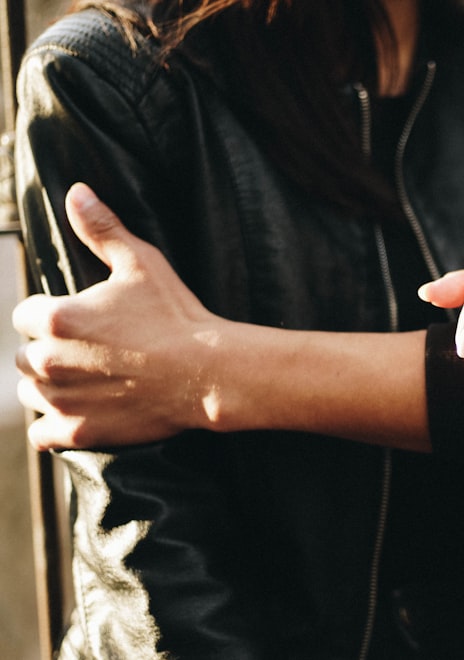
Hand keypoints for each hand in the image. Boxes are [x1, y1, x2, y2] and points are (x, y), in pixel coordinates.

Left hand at [13, 183, 221, 449]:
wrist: (209, 372)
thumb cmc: (177, 315)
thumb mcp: (142, 263)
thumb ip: (103, 229)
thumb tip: (76, 193)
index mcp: (57, 318)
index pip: (27, 316)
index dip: (52, 317)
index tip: (80, 322)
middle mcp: (48, 361)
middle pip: (25, 357)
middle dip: (50, 353)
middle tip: (90, 352)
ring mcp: (61, 400)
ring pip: (31, 394)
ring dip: (50, 387)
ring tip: (86, 381)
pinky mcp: (77, 432)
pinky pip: (41, 434)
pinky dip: (53, 426)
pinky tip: (78, 412)